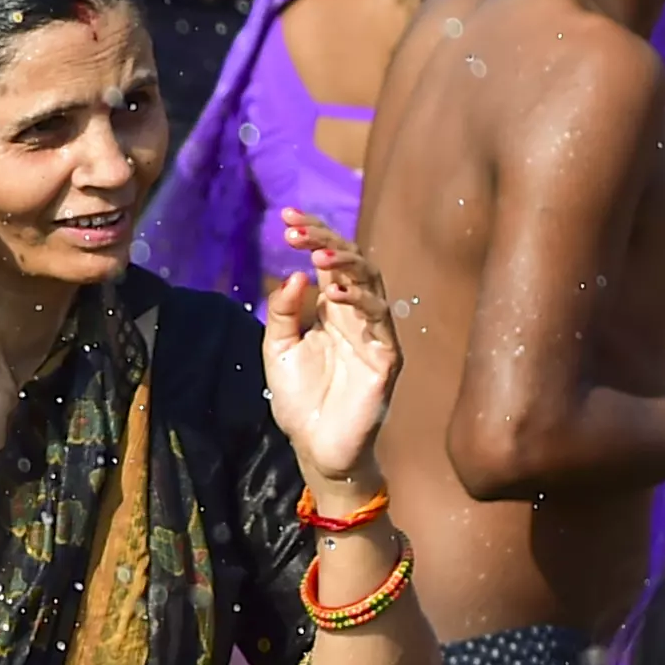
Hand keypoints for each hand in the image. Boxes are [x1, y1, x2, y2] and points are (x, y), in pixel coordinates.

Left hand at [258, 217, 400, 491]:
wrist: (315, 447)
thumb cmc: (299, 400)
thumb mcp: (277, 350)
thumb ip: (284, 313)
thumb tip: (296, 274)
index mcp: (332, 309)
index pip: (329, 260)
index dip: (313, 234)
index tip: (285, 216)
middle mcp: (357, 315)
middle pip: (354, 262)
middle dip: (327, 241)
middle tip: (297, 231)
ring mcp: (375, 334)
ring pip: (373, 284)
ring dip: (346, 265)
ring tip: (318, 255)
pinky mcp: (386, 359)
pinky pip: (380, 323)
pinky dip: (360, 304)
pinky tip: (336, 296)